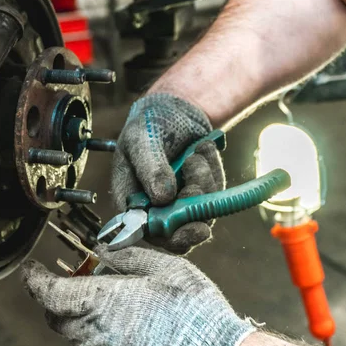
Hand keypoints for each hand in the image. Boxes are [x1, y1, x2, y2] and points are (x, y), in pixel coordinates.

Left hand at [21, 245, 254, 345]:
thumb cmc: (191, 310)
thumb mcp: (163, 268)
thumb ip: (127, 256)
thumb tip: (104, 250)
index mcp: (98, 303)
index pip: (49, 293)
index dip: (34, 280)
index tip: (31, 268)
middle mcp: (94, 332)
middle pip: (55, 316)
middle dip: (53, 297)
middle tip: (68, 278)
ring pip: (73, 333)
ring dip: (74, 312)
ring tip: (96, 294)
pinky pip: (93, 344)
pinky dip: (92, 327)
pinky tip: (118, 315)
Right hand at [111, 93, 224, 253]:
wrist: (174, 108)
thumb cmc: (149, 123)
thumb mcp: (142, 139)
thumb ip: (149, 167)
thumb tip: (162, 198)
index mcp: (130, 200)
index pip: (147, 232)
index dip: (170, 236)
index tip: (194, 228)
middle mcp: (154, 208)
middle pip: (178, 232)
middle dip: (193, 209)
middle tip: (197, 183)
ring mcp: (179, 203)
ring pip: (201, 213)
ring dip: (204, 182)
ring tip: (194, 154)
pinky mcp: (201, 195)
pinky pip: (215, 195)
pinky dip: (213, 172)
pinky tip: (202, 149)